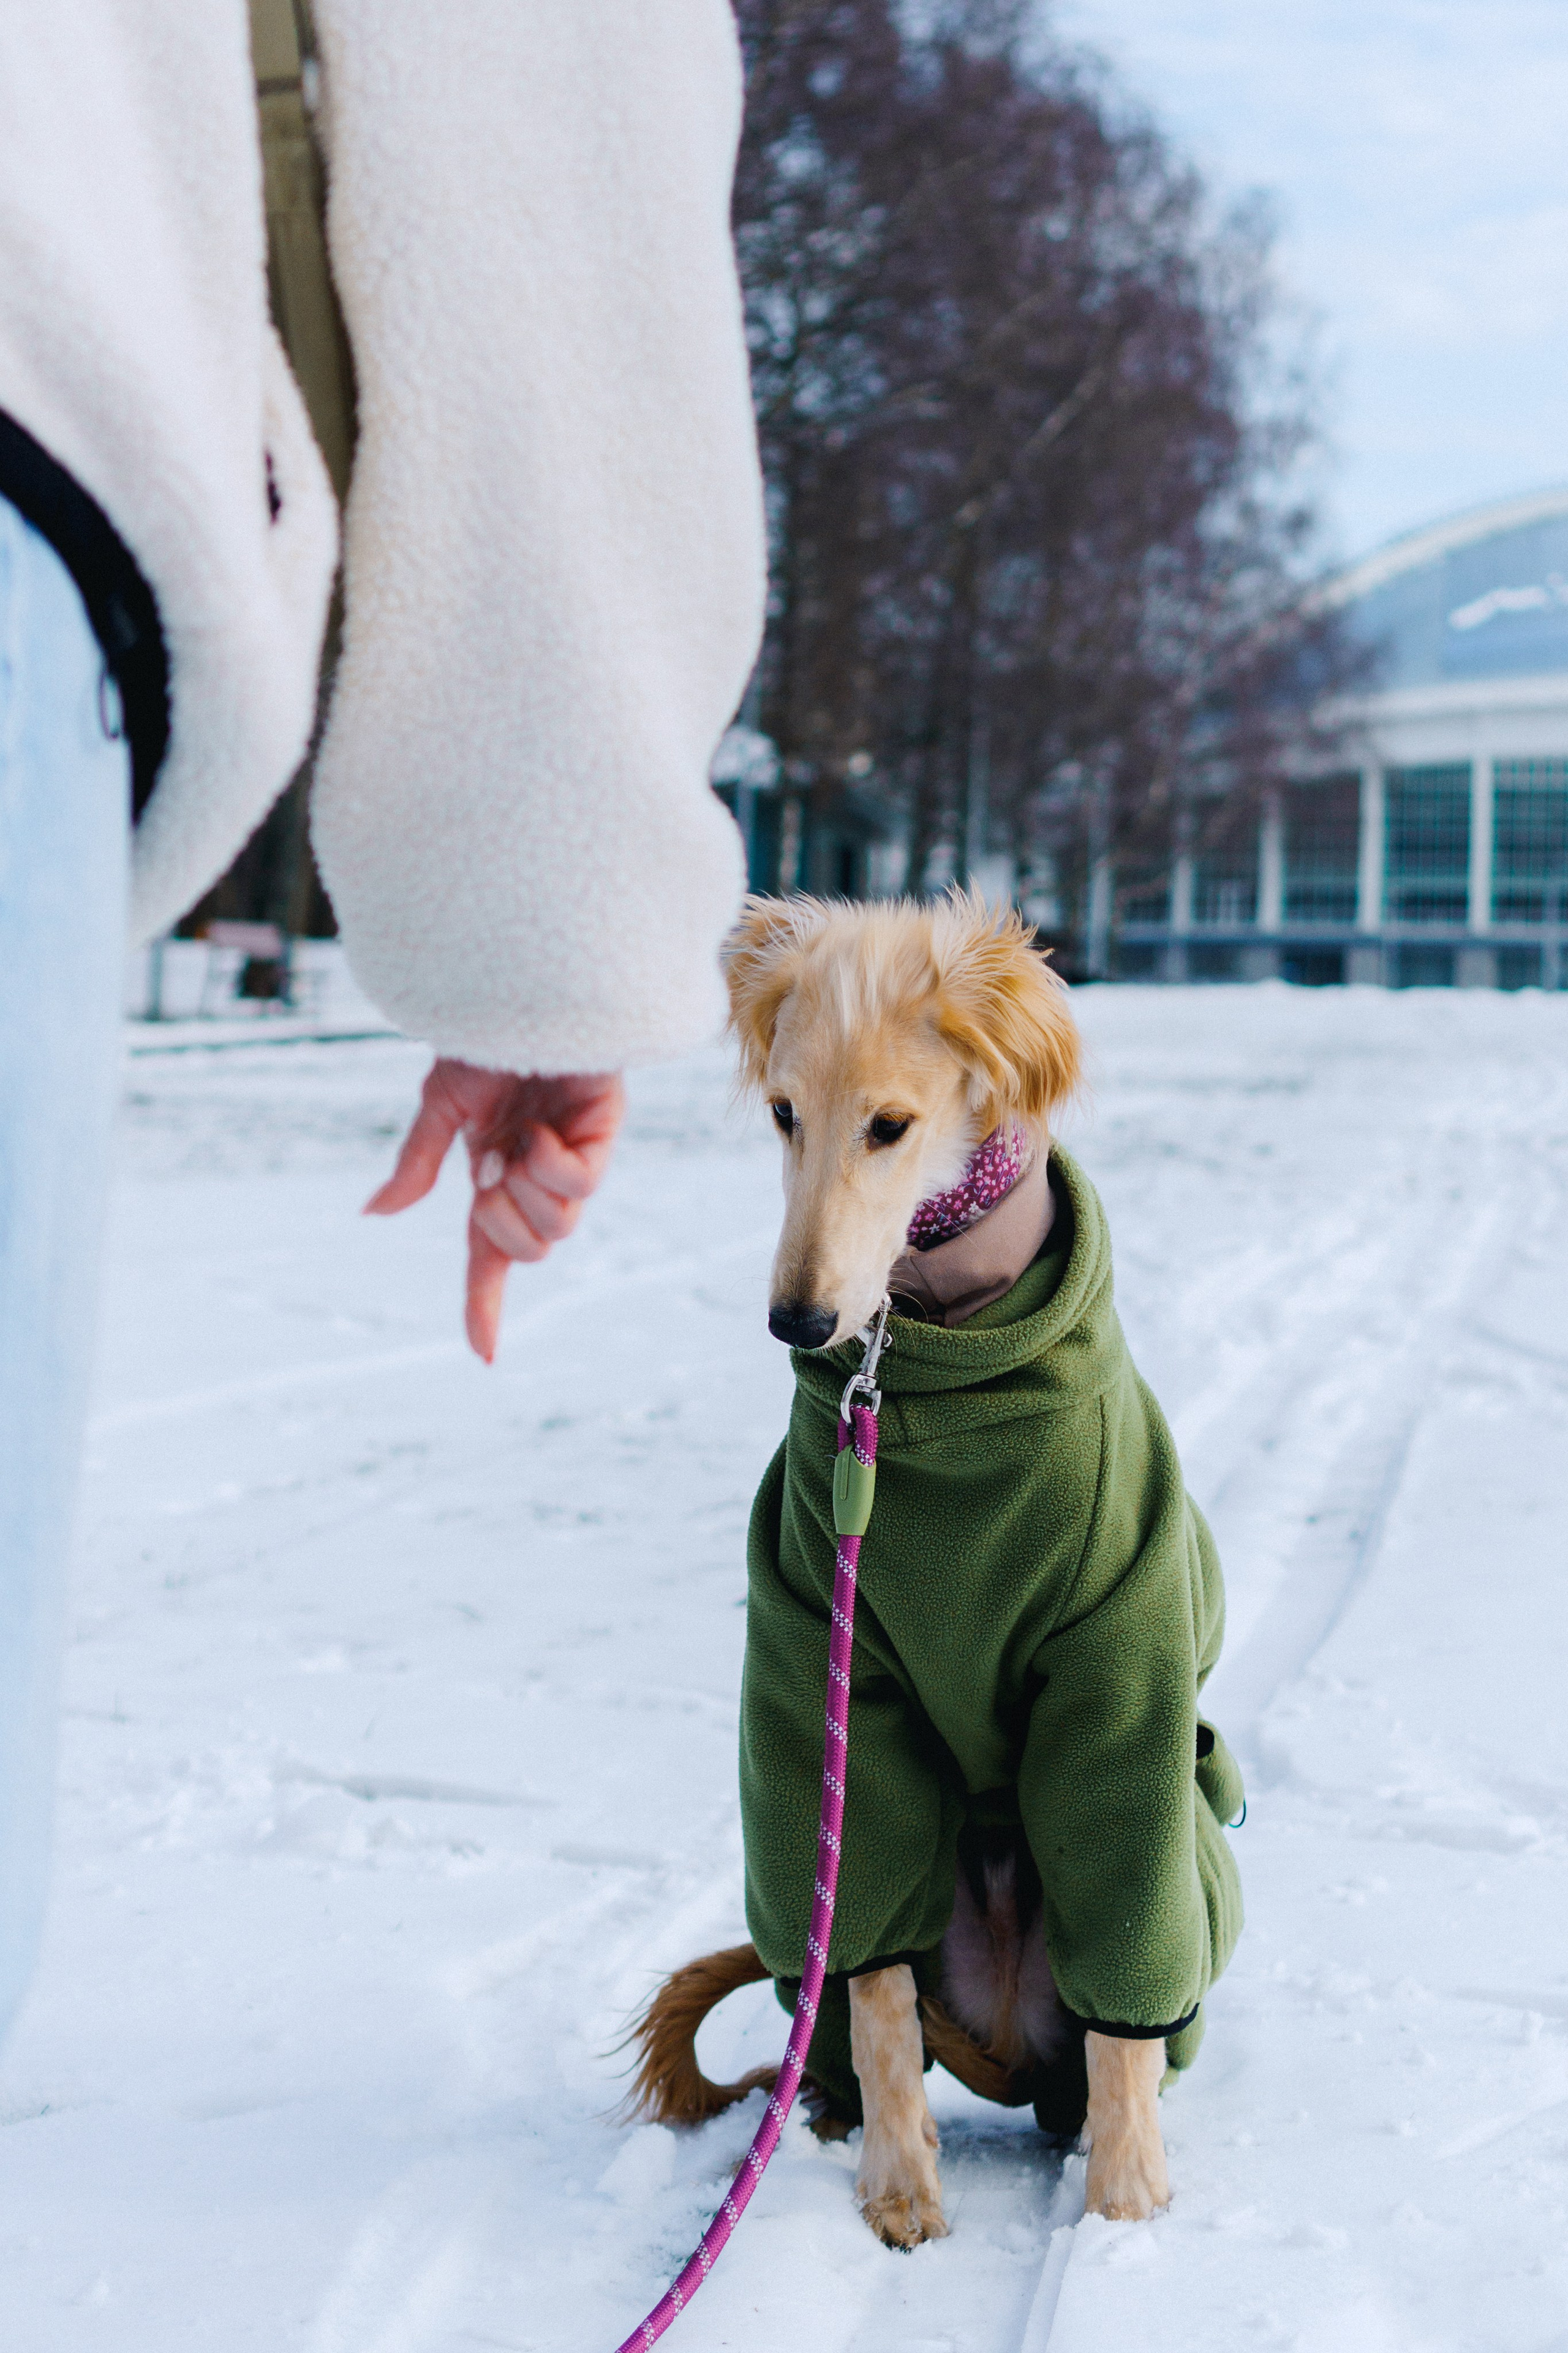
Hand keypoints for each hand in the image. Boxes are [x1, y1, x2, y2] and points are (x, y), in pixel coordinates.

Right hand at [366, 1059, 625, 1361]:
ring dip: (524, 1196)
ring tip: (514, 1144)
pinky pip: (580, 1189)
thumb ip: (417, 1163)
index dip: (486, 1306)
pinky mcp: (603, 1139)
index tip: (486, 1355)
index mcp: (494, 1177)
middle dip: (498, 1224)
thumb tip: (374, 1214)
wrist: (524, 987)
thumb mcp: (439, 1105)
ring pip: (558, 1230)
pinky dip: (549, 1166)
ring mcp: (573, 1159)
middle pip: (527, 1251)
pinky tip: (541, 1128)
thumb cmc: (485, 1038)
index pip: (490, 1256)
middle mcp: (536, 1177)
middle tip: (487, 1168)